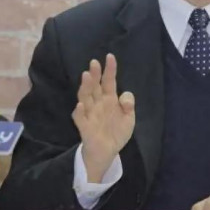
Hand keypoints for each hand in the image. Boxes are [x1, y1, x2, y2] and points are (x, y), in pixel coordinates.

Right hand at [72, 53, 134, 181]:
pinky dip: (79, 112)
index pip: (109, 81)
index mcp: (109, 99)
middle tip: (94, 63)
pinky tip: (81, 105)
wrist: (108, 153)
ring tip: (86, 76)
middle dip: (94, 74)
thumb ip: (128, 106)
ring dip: (85, 87)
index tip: (109, 56)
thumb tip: (123, 98)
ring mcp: (90, 114)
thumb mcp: (129, 118)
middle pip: (95, 86)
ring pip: (85, 98)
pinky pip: (80, 119)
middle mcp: (98, 104)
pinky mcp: (85, 127)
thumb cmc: (116, 132)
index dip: (109, 70)